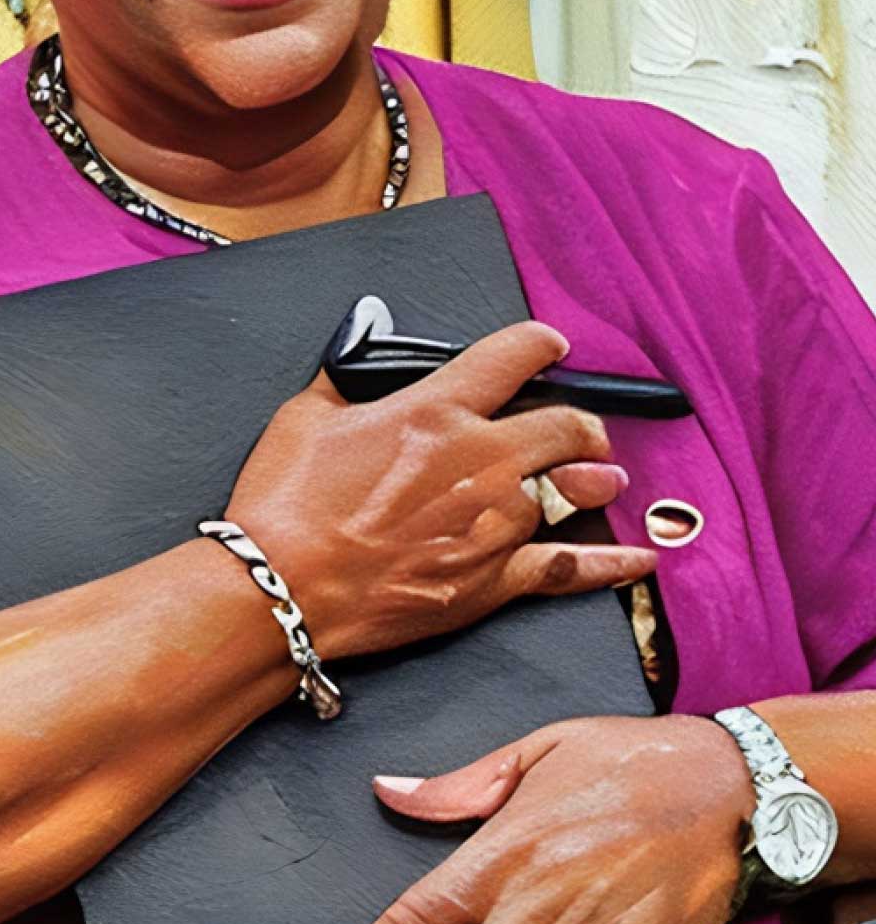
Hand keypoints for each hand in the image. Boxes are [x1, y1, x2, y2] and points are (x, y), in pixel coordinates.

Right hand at [226, 321, 655, 657]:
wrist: (285, 587)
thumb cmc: (286, 506)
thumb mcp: (303, 419)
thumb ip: (345, 374)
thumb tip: (362, 335)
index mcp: (436, 411)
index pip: (513, 357)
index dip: (539, 344)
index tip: (548, 346)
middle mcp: (482, 461)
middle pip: (566, 425)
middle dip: (580, 420)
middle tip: (578, 424)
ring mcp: (498, 523)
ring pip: (576, 490)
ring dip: (593, 478)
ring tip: (602, 477)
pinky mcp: (496, 579)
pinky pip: (572, 566)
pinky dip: (611, 562)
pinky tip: (639, 556)